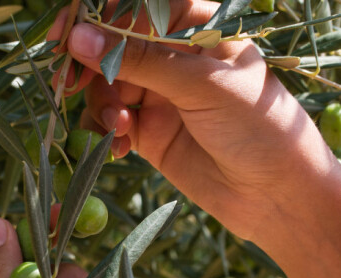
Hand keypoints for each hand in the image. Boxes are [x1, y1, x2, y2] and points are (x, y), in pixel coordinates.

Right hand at [49, 0, 338, 240]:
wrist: (276, 196)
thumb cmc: (257, 127)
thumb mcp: (200, 85)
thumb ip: (138, 61)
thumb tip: (78, 37)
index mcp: (197, 27)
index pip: (136, 7)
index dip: (96, 15)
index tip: (65, 32)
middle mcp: (174, 56)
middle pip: (111, 45)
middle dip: (88, 63)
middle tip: (70, 82)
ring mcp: (160, 93)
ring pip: (105, 85)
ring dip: (101, 103)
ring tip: (118, 125)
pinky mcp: (150, 131)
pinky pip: (111, 120)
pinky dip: (106, 131)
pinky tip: (120, 145)